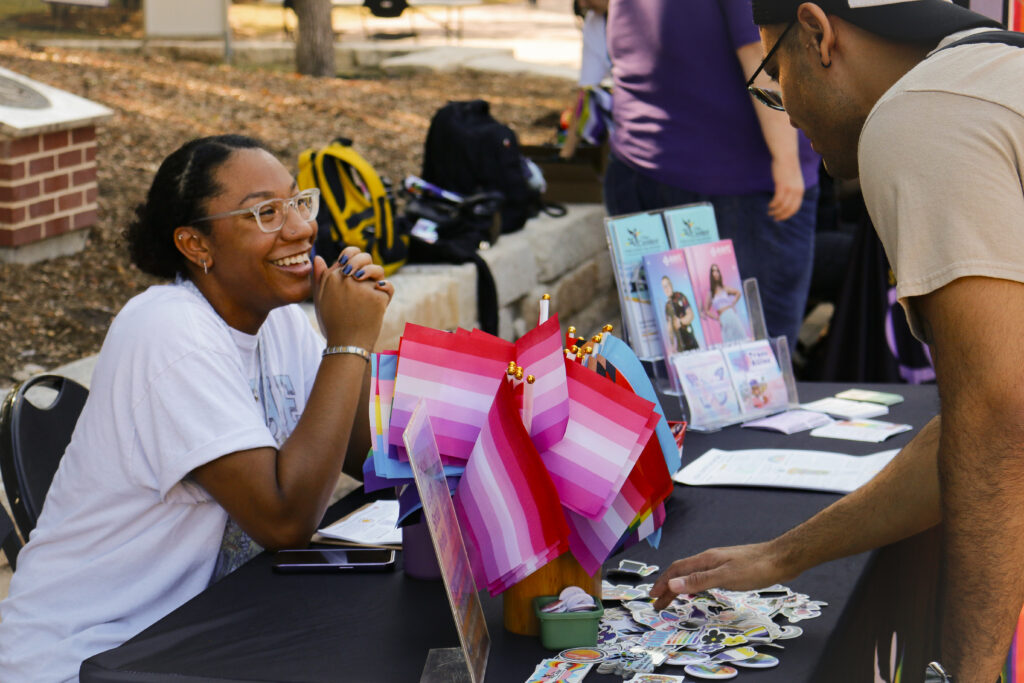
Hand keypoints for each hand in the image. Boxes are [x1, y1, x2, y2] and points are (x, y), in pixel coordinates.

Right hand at [312, 247, 393, 349]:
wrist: (346, 345)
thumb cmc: (332, 324)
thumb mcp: (320, 301)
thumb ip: (320, 278)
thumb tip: (320, 257)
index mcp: (332, 277)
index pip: (348, 253)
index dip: (355, 256)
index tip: (357, 267)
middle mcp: (346, 279)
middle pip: (364, 258)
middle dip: (367, 264)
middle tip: (365, 277)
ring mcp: (362, 288)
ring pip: (377, 271)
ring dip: (377, 277)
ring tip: (374, 289)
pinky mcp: (376, 297)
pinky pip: (387, 287)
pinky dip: (386, 292)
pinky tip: (380, 302)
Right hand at [649, 541, 796, 609]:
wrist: (781, 559)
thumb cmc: (756, 567)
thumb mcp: (726, 577)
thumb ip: (699, 581)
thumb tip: (672, 584)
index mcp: (706, 560)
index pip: (677, 570)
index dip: (663, 583)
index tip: (653, 597)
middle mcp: (710, 559)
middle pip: (682, 572)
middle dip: (668, 587)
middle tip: (658, 604)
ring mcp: (720, 563)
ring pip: (693, 574)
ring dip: (680, 586)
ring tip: (672, 598)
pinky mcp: (730, 569)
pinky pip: (704, 577)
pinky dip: (694, 585)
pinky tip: (699, 590)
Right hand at [767, 155, 803, 221]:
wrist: (786, 156)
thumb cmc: (788, 167)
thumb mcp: (793, 180)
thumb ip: (792, 188)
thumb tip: (787, 197)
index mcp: (800, 191)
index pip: (796, 208)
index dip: (788, 215)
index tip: (781, 218)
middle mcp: (796, 191)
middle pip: (789, 209)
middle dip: (782, 215)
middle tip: (775, 217)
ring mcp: (790, 188)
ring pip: (783, 205)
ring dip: (776, 211)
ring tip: (770, 212)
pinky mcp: (782, 185)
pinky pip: (777, 199)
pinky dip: (773, 204)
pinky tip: (769, 205)